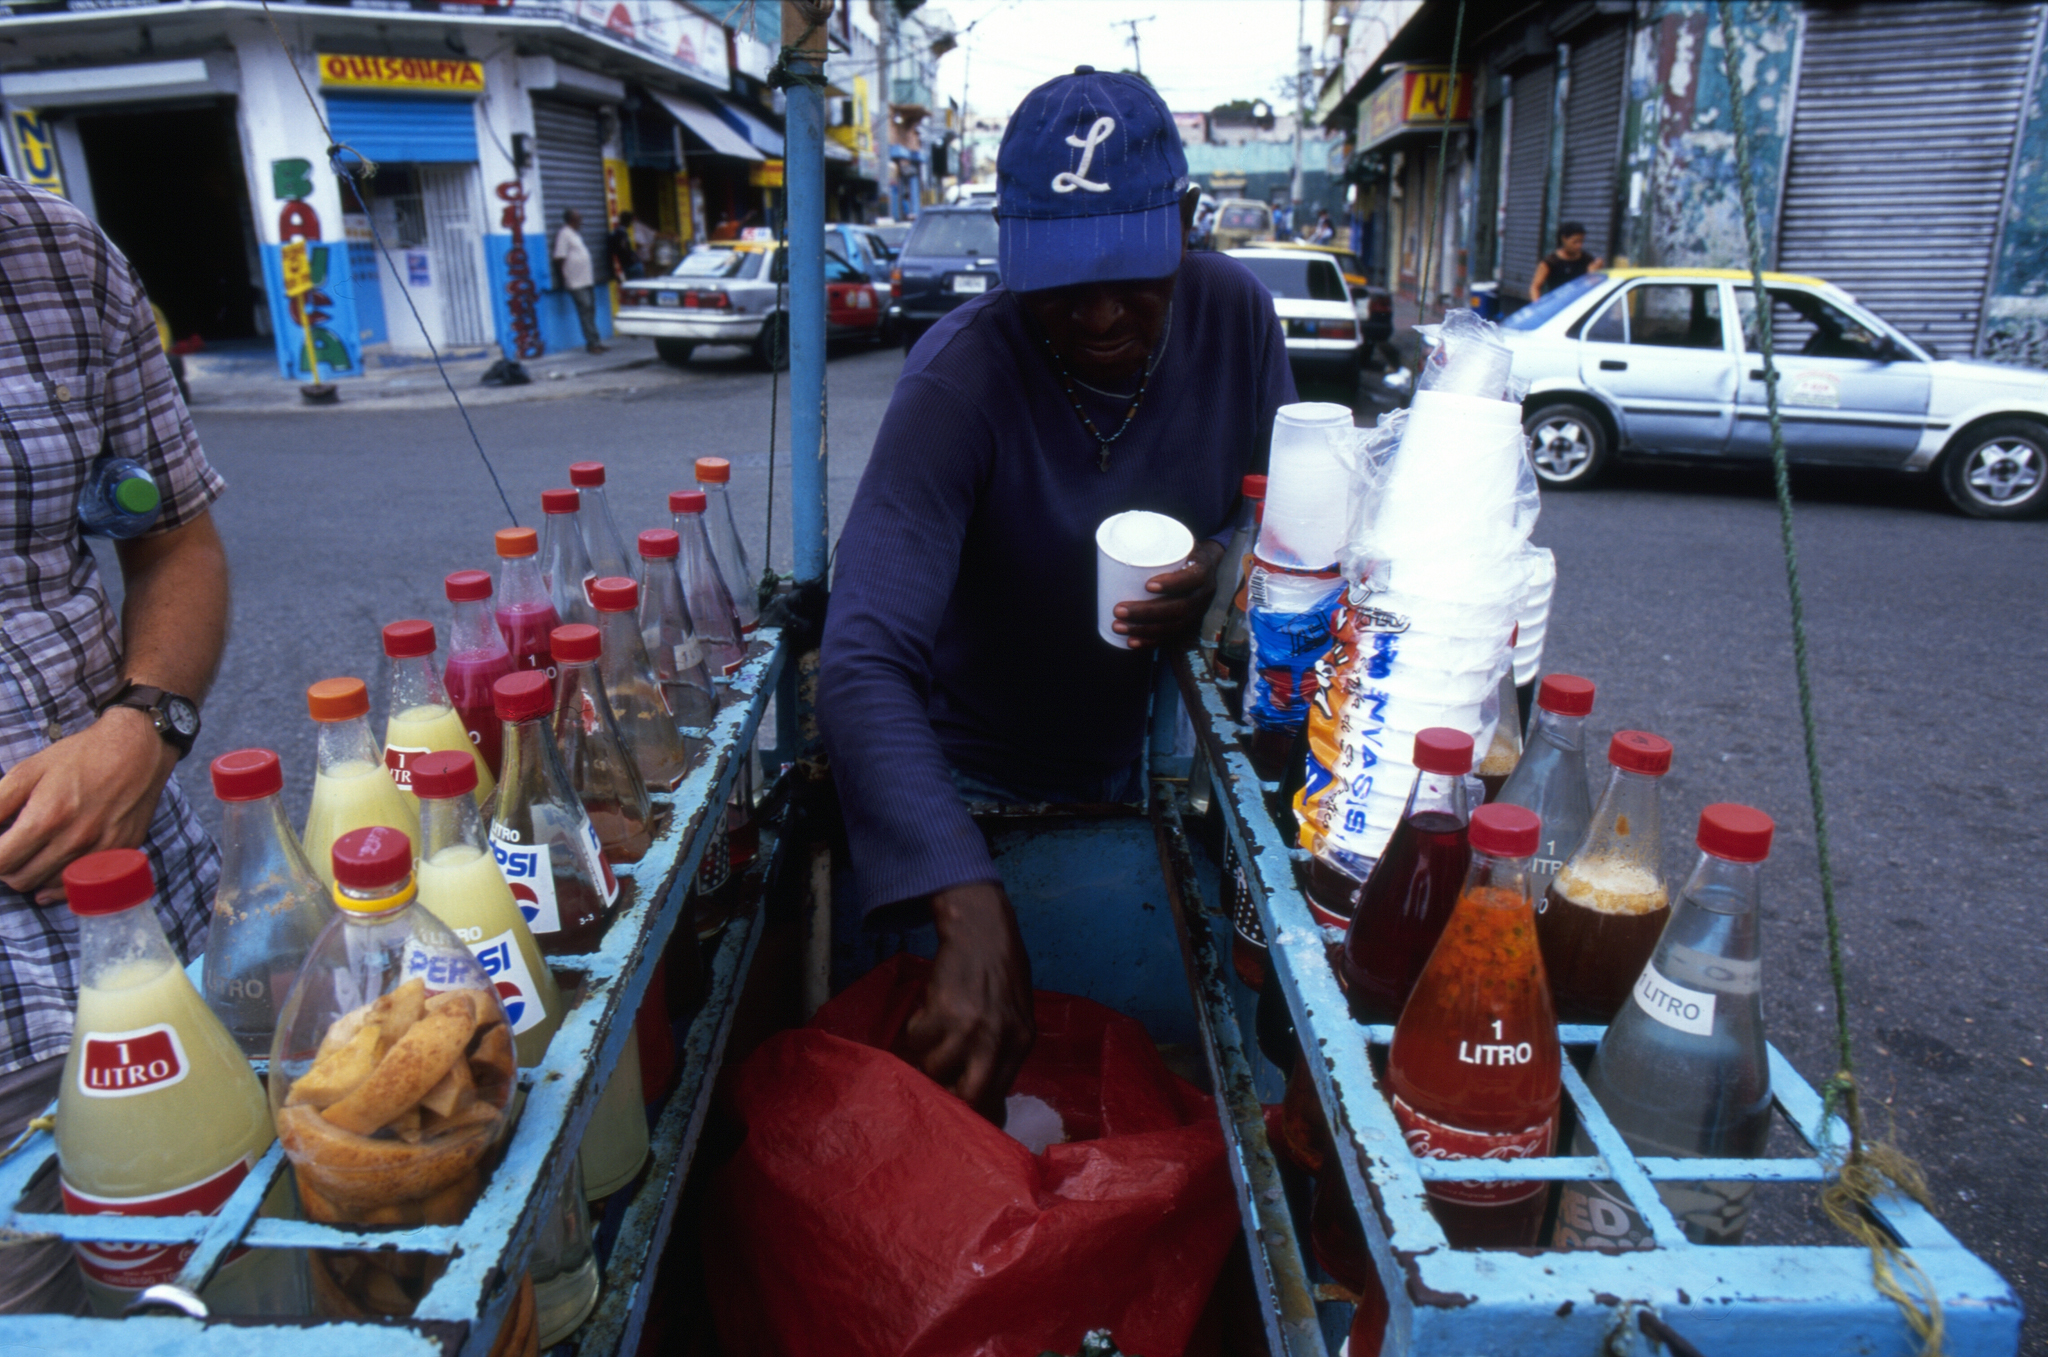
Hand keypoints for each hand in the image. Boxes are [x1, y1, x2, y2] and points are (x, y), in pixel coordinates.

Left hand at [0, 709, 175, 900]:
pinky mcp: (120, 852)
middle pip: (21, 879)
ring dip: (34, 873)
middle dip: (7, 867)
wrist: (138, 749)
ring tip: (35, 852)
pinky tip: (54, 872)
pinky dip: (63, 883)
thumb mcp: (28, 770)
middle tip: (12, 848)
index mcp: (47, 817)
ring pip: (49, 885)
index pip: (1, 862)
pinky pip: (84, 885)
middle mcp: (75, 839)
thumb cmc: (81, 756)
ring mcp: (101, 849)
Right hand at [901, 881, 1033, 1121]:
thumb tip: (987, 1103)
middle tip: (938, 1086)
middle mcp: (998, 1038)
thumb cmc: (1000, 972)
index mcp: (1021, 1042)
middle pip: (970, 1096)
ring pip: (934, 1068)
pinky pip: (916, 1038)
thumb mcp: (1014, 1015)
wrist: (982, 930)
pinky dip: (915, 1029)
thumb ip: (1002, 1052)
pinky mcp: (942, 1010)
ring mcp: (969, 1026)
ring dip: (926, 1057)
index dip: (975, 1110)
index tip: (959, 1113)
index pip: (998, 1096)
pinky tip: (926, 1013)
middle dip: (949, 1097)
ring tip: (933, 1037)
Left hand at [1112, 538, 1224, 650]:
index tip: (1147, 585)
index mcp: (1202, 569)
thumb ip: (1157, 541)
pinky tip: (1131, 642)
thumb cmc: (1183, 551)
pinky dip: (1149, 642)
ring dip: (1143, 630)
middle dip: (1145, 612)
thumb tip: (1119, 540)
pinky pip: (1170, 637)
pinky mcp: (1188, 623)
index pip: (1192, 578)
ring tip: (1117, 626)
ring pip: (1172, 626)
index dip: (1172, 583)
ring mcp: (1196, 612)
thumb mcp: (1177, 541)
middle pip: (1178, 608)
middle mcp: (1203, 593)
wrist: (1206, 565)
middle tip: (1118, 610)